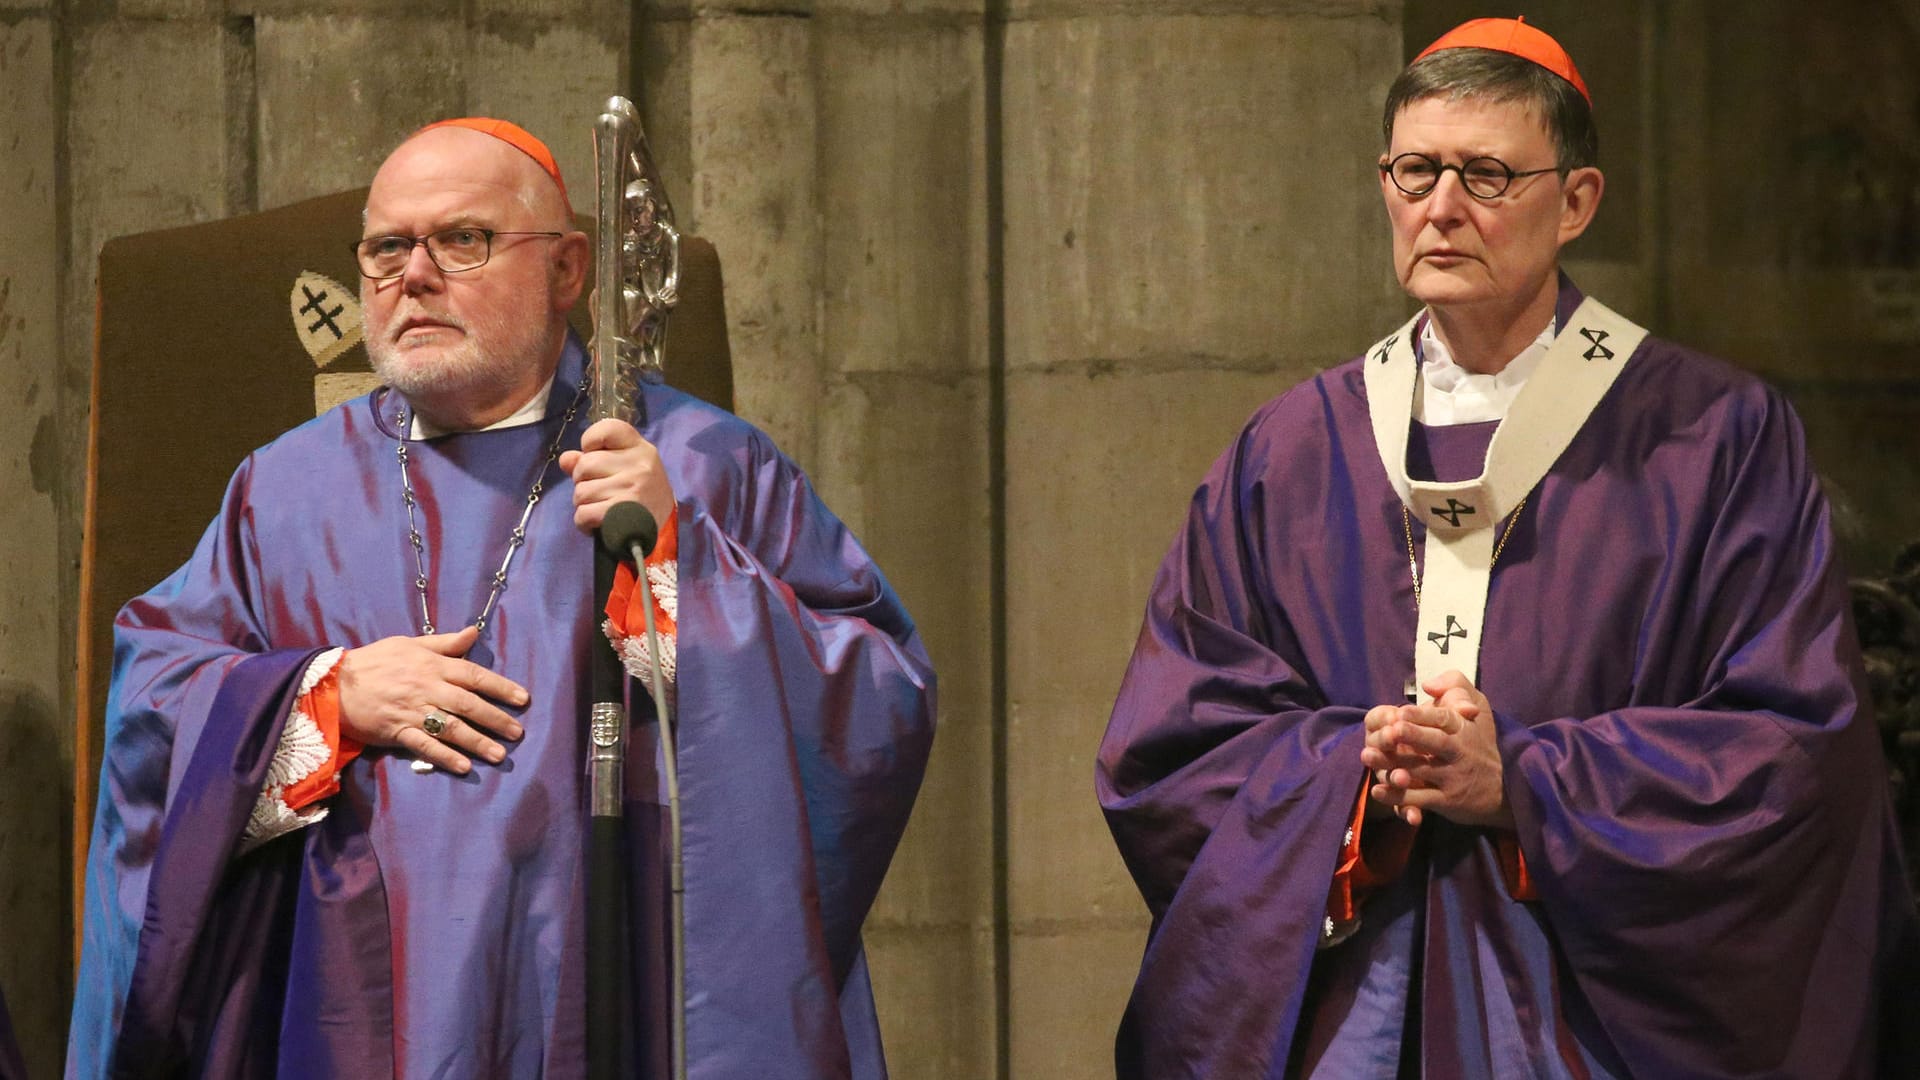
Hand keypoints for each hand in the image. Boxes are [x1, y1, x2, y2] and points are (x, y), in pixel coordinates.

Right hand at [337, 626, 529, 773]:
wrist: (334, 683)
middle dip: (496, 719)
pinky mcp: (397, 731)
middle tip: (517, 732)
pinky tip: (463, 767)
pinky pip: (425, 746)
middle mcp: (427, 688)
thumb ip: (444, 642)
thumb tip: (474, 633)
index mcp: (432, 665)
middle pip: (469, 704)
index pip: (474, 675)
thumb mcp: (409, 643)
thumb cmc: (375, 661)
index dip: (500, 687)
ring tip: (499, 755)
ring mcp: (412, 711)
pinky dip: (445, 756)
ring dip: (477, 742)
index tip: (522, 699)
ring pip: (451, 728)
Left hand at [558, 419, 674, 534]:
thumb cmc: (640, 493)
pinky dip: (583, 522)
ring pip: (581, 491)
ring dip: (583, 503)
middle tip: (597, 490)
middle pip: (585, 464)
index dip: (590, 440)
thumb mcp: (625, 468)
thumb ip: (594, 458)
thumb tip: (565, 459)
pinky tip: (595, 523)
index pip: (607, 428)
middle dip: (582, 480)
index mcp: (640, 448)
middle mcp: (638, 465)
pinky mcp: (623, 514)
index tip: (594, 454)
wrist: (664, 529)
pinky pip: (584, 513)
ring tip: (599, 507)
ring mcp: (631, 488)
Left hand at [1359, 671, 1512, 828]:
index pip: (1444, 719)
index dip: (1422, 715)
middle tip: (1387, 731)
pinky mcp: (1447, 802)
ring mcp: (1453, 778)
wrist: (1503, 789)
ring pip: (1421, 770)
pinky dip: (1398, 795)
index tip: (1400, 711)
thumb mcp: (1478, 707)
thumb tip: (1428, 684)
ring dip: (1393, 764)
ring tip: (1367, 755)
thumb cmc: (1480, 742)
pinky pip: (1420, 798)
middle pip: (1436, 742)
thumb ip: (1456, 686)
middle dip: (1412, 736)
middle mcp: (1460, 752)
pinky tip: (1377, 789)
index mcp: (1464, 728)